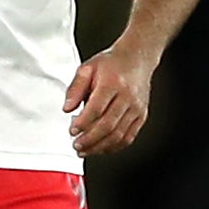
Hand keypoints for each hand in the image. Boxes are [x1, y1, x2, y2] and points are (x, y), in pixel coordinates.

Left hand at [64, 43, 154, 157]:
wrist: (137, 58)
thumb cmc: (111, 64)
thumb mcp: (87, 68)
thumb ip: (75, 88)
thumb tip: (67, 108)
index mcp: (112, 83)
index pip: (96, 108)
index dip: (83, 123)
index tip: (72, 130)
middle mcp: (127, 97)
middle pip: (108, 125)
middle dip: (89, 139)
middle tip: (76, 145)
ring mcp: (136, 108)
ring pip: (119, 134)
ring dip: (100, 146)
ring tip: (85, 150)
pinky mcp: (141, 116)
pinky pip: (129, 136)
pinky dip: (114, 146)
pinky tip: (101, 148)